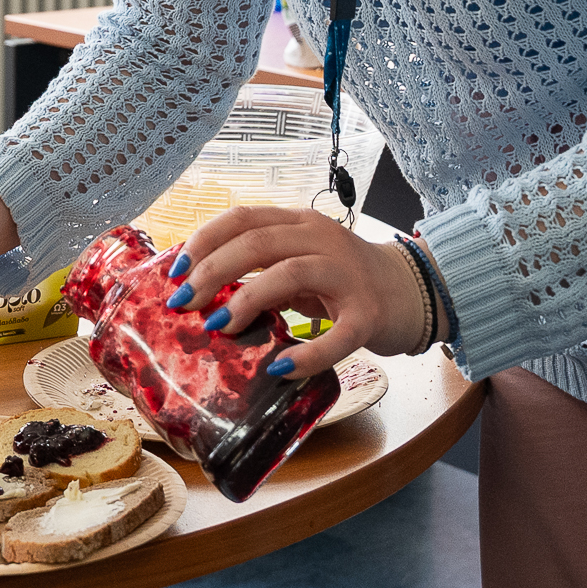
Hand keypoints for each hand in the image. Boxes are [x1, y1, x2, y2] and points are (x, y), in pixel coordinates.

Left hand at [170, 204, 429, 381]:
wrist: (412, 291)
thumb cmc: (344, 279)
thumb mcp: (298, 262)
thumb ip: (260, 268)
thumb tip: (200, 291)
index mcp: (299, 223)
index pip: (242, 218)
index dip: (203, 242)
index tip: (174, 272)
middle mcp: (322, 239)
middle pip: (257, 243)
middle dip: (211, 272)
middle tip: (183, 304)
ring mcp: (347, 275)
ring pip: (288, 274)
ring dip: (246, 301)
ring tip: (219, 328)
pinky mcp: (368, 315)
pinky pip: (336, 337)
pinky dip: (306, 354)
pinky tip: (279, 369)